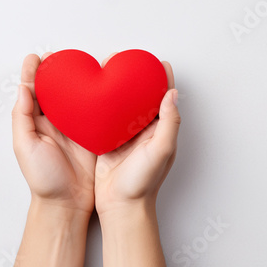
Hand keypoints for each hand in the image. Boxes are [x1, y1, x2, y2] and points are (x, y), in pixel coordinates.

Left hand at [11, 53, 96, 266]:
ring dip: (79, 83)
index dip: (33, 72)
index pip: (33, 91)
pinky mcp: (92, 136)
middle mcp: (55, 123)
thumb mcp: (25, 147)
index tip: (37, 57)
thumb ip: (22, 118)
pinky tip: (102, 90)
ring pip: (76, 100)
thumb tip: (23, 89)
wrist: (67, 203)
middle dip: (59, 72)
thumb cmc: (44, 179)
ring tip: (85, 66)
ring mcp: (74, 129)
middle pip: (55, 91)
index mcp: (36, 124)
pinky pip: (94, 114)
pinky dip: (97, 101)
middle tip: (64, 56)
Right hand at [95, 55, 180, 214]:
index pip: (164, 97)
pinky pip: (106, 118)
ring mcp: (126, 135)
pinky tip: (94, 94)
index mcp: (160, 130)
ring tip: (108, 70)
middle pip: (142, 97)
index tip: (156, 61)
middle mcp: (144, 130)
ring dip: (118, 88)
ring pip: (123, 105)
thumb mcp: (161, 151)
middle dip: (137, 78)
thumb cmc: (143, 182)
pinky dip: (102, 105)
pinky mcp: (108, 140)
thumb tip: (172, 93)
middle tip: (127, 61)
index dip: (162, 78)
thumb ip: (169, 122)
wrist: (121, 205)